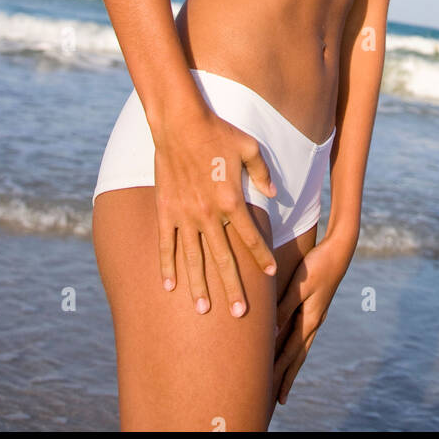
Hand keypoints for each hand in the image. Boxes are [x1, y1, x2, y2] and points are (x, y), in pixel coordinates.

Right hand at [154, 105, 278, 315]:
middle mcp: (209, 214)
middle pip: (223, 258)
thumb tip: (273, 194)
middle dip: (233, 288)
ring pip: (193, 259)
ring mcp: (185, 216)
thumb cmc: (217, 132)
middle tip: (239, 314)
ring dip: (199, 286)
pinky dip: (167, 266)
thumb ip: (263, 173)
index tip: (270, 276)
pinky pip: (166, 245)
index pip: (251, 237)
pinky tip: (169, 287)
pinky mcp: (165, 212)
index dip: (262, 257)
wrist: (180, 124)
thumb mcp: (249, 148)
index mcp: (232, 200)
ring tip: (204, 309)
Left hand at [273, 235, 353, 405]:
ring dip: (291, 364)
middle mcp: (314, 321)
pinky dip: (294, 347)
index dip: (282, 375)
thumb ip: (284, 309)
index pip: (291, 354)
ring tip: (284, 379)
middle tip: (280, 401)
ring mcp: (316, 315)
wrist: (340, 250)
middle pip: (298, 356)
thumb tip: (271, 336)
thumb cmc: (318, 265)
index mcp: (310, 320)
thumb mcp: (300, 286)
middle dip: (287, 378)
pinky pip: (302, 334)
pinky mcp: (315, 307)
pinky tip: (291, 348)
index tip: (275, 396)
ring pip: (301, 346)